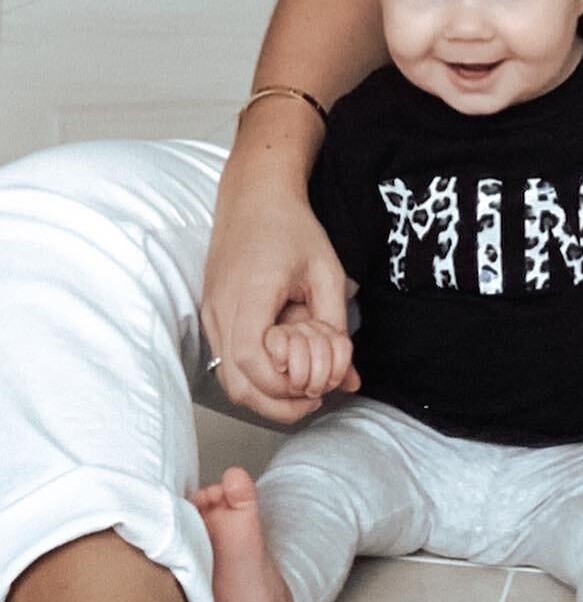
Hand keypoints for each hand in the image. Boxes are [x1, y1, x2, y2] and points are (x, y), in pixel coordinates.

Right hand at [202, 163, 356, 422]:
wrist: (254, 198)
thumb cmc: (291, 228)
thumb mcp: (327, 273)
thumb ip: (336, 325)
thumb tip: (351, 379)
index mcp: (249, 294)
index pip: (252, 360)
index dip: (283, 386)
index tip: (315, 387)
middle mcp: (221, 310)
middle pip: (236, 383)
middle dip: (277, 404)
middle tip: (315, 400)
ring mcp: (212, 315)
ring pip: (229, 379)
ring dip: (266, 394)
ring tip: (304, 389)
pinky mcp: (214, 317)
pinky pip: (229, 362)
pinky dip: (256, 377)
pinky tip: (286, 370)